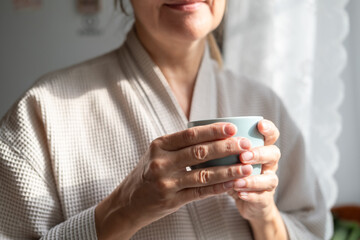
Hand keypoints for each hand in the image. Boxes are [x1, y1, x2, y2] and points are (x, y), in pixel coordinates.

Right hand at [95, 123, 252, 239]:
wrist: (129, 202)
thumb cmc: (147, 173)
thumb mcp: (157, 153)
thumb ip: (178, 144)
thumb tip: (211, 133)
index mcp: (159, 145)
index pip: (190, 134)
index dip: (213, 130)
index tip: (232, 128)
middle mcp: (161, 162)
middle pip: (200, 152)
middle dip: (226, 147)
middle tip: (245, 145)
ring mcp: (166, 183)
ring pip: (203, 174)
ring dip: (228, 170)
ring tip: (247, 166)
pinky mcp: (171, 200)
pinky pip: (200, 193)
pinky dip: (218, 188)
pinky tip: (233, 184)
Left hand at [228, 119, 281, 222]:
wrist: (244, 198)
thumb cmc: (232, 170)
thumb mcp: (227, 156)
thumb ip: (221, 145)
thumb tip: (198, 131)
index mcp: (261, 148)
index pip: (271, 134)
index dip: (268, 129)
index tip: (259, 125)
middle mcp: (268, 162)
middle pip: (273, 154)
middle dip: (259, 154)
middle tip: (243, 156)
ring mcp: (268, 181)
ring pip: (270, 178)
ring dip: (253, 179)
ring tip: (237, 181)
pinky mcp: (265, 198)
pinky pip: (262, 197)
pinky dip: (250, 195)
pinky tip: (240, 194)